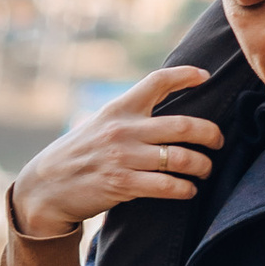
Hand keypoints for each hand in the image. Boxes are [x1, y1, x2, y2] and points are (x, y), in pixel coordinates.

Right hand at [9, 62, 224, 244]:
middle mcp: (123, 129)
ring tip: (206, 169)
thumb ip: (128, 118)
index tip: (205, 77)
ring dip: (202, 165)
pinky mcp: (123, 183)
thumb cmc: (78, 155)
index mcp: (119, 108)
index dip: (185, 75)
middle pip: (183, 125)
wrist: (45, 187)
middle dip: (211, 134)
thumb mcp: (99, 125)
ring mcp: (124, 157)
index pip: (157, 82)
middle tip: (219, 141)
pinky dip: (185, 189)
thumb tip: (164, 117)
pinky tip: (189, 190)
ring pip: (181, 158)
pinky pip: (167, 185)